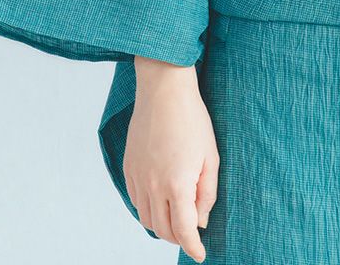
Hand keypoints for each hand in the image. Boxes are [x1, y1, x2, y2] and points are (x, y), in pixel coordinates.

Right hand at [124, 57, 219, 261]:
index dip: (193, 247)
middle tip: (192, 235)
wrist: (163, 91)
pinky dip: (148, 211)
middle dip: (179, 238)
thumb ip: (207, 192)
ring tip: (177, 222)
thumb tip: (201, 221)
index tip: (201, 255)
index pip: (184, 230)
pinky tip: (160, 204)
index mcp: (176, 184)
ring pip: (146, 220)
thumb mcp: (211, 156)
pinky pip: (136, 202)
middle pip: (163, 229)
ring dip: (162, 227)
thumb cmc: (192, 120)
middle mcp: (153, 186)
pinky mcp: (128, 168)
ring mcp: (137, 178)